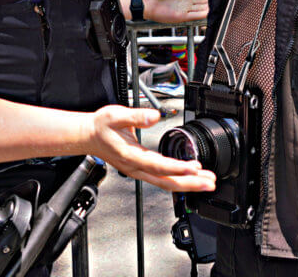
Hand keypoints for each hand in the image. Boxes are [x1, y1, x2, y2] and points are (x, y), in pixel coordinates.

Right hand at [82, 105, 214, 192]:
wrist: (88, 136)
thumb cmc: (101, 126)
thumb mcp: (116, 115)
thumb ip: (136, 116)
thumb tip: (154, 116)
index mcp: (131, 156)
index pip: (158, 166)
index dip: (177, 168)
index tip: (194, 168)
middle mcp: (135, 168)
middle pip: (166, 181)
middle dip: (189, 183)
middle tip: (209, 183)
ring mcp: (138, 171)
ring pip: (165, 183)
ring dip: (187, 184)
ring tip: (205, 182)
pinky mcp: (140, 170)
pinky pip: (161, 179)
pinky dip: (177, 179)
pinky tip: (189, 176)